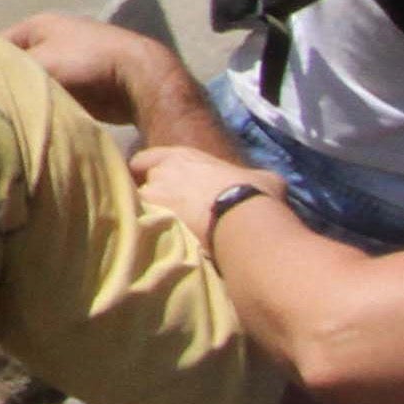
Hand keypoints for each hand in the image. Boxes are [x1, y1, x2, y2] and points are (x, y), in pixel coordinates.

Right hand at [5, 13, 177, 128]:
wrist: (139, 79)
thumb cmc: (85, 63)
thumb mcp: (39, 65)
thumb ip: (8, 75)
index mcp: (37, 24)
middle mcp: (51, 39)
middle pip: (15, 67)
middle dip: (5, 87)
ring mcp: (70, 62)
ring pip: (34, 85)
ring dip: (27, 101)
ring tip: (9, 122)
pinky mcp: (85, 85)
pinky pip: (53, 98)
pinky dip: (45, 109)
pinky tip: (35, 125)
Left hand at [133, 145, 267, 237]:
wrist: (241, 221)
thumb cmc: (251, 192)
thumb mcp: (261, 178)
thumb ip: (250, 177)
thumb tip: (263, 184)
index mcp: (181, 156)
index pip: (145, 160)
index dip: (145, 172)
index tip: (152, 185)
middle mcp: (160, 173)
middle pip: (144, 185)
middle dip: (153, 198)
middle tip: (167, 213)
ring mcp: (153, 199)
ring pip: (141, 210)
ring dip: (150, 219)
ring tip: (166, 235)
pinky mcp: (152, 224)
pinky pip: (144, 230)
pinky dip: (151, 237)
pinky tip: (164, 247)